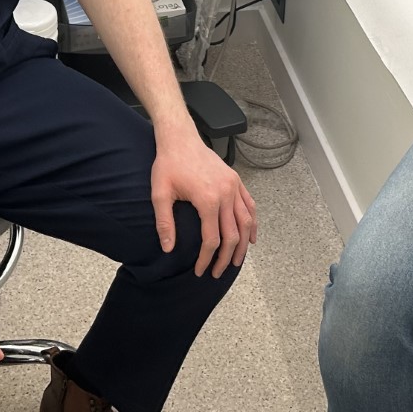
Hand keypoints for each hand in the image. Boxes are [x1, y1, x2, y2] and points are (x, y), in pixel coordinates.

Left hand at [150, 123, 257, 276]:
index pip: (212, 239)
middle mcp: (225, 194)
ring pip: (246, 222)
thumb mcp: (160, 194)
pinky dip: (252, 222)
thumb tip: (168, 249)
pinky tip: (251, 236)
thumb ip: (165, 223)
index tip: (200, 271)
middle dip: (227, 258)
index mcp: (208, 199)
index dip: (206, 258)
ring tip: (238, 260)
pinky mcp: (236, 180)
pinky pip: (249, 205)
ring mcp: (234, 186)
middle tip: (218, 272)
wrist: (180, 138)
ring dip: (243, 244)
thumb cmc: (168, 164)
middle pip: (233, 234)